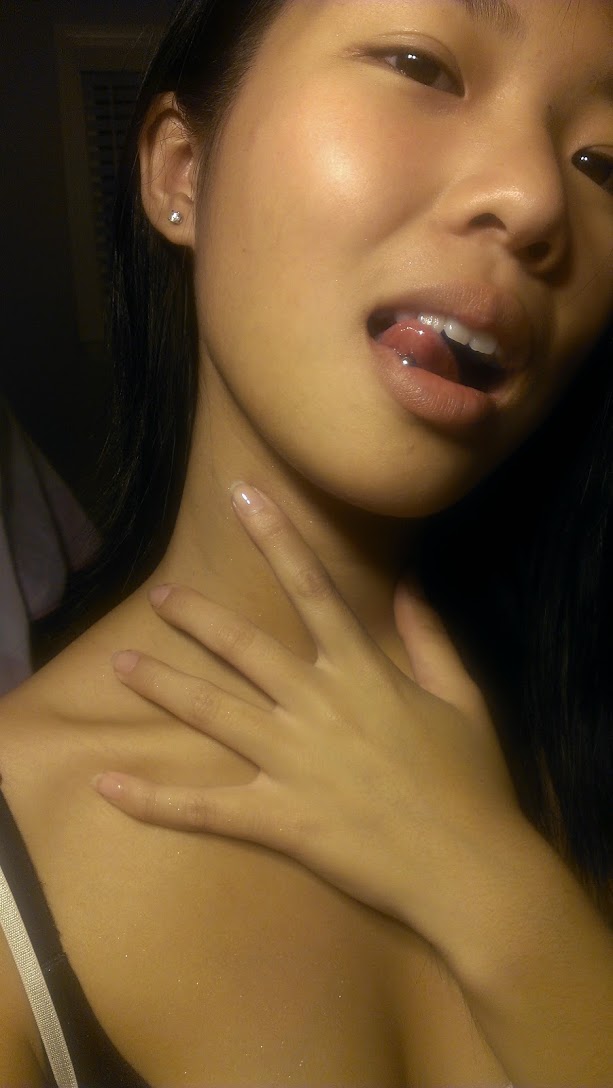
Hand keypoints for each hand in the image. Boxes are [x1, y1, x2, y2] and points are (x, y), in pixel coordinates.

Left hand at [95, 483, 523, 954]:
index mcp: (362, 671)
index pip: (312, 587)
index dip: (276, 536)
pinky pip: (204, 808)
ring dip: (163, 685)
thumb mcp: (462, 697)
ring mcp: (292, 763)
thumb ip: (430, 636)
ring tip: (121, 664)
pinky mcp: (278, 818)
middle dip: (196, 615)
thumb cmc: (471, 780)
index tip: (242, 495)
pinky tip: (108, 785)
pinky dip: (154, 801)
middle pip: (242, 646)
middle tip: (159, 595)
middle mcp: (317, 706)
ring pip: (212, 712)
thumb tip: (411, 582)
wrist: (469, 868)